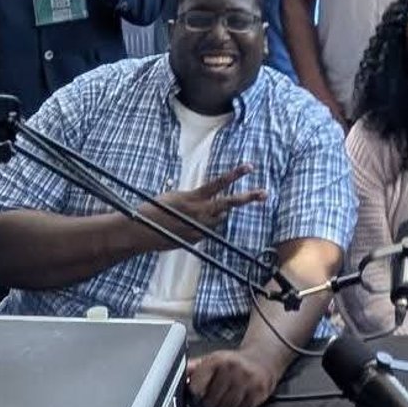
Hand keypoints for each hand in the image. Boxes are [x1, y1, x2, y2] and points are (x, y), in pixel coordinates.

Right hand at [147, 164, 265, 241]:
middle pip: (230, 204)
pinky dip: (204, 225)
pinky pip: (208, 230)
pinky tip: (187, 225)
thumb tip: (205, 200)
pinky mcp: (198, 239)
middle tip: (264, 193)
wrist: (143, 231)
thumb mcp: (175, 196)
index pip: (219, 183)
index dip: (235, 174)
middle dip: (247, 198)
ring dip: (217, 213)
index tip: (250, 167)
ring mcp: (201, 228)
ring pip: (219, 218)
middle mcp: (201, 213)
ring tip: (198, 212)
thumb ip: (193, 197)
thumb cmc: (155, 209)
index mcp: (194, 198)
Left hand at [186, 349, 279, 406]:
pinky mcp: (259, 391)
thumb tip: (176, 373)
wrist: (262, 359)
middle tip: (214, 398)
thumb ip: (193, 368)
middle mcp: (232, 368)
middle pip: (210, 402)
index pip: (196, 387)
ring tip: (225, 401)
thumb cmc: (232, 363)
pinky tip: (238, 402)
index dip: (195, 395)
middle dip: (210, 404)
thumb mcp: (212, 360)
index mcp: (216, 360)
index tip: (198, 394)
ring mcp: (247, 380)